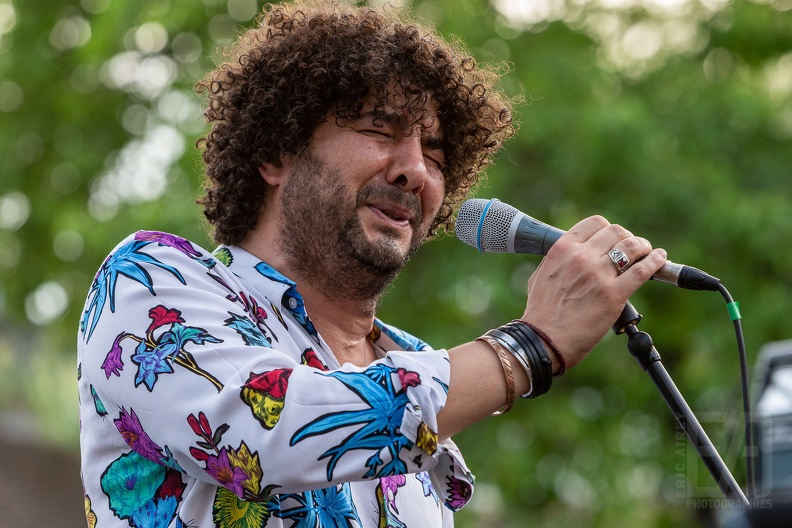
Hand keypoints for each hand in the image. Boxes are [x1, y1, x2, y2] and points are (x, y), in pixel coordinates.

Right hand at [520, 215, 666, 368]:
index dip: (609, 230)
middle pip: (616, 232)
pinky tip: (660, 259)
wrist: (542, 340)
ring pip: (632, 247)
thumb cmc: (540, 312)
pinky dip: (656, 261)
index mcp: (562, 249)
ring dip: (643, 247)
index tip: (613, 239)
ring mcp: (598, 275)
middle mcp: (581, 257)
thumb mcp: (541, 275)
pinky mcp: (613, 295)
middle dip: (627, 237)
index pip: (595, 223)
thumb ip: (559, 261)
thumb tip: (572, 256)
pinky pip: (642, 270)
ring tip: (648, 253)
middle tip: (632, 248)